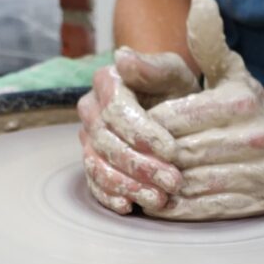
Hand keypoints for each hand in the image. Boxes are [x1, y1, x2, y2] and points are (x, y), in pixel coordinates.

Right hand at [78, 47, 199, 213]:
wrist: (173, 108)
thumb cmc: (175, 88)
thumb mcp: (173, 73)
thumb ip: (153, 66)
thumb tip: (123, 57)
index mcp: (106, 82)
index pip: (117, 111)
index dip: (143, 133)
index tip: (172, 150)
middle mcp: (90, 110)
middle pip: (107, 143)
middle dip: (141, 165)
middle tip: (172, 181)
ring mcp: (88, 139)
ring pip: (98, 166)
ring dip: (129, 185)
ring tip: (159, 199)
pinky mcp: (92, 163)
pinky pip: (94, 184)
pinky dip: (111, 197)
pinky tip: (131, 206)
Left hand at [147, 0, 263, 219]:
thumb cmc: (248, 104)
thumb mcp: (231, 70)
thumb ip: (209, 42)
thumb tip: (199, 3)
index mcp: (240, 101)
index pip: (173, 118)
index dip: (146, 125)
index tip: (131, 128)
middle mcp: (255, 137)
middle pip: (179, 152)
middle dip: (149, 156)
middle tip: (126, 158)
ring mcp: (259, 173)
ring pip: (189, 183)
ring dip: (157, 184)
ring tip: (138, 178)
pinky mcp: (258, 202)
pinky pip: (205, 208)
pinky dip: (177, 207)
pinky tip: (161, 198)